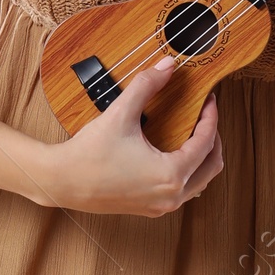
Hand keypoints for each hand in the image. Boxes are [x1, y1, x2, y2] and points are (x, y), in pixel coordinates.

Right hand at [40, 57, 223, 215]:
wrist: (61, 181)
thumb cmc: (88, 153)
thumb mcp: (120, 114)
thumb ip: (147, 86)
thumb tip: (169, 66)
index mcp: (170, 175)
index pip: (205, 143)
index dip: (211, 117)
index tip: (209, 100)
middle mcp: (171, 196)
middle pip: (211, 167)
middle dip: (213, 139)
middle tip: (206, 116)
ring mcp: (161, 206)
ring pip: (200, 182)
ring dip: (203, 158)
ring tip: (194, 133)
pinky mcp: (150, 209)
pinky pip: (183, 191)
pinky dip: (188, 171)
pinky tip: (176, 152)